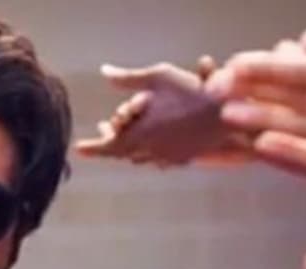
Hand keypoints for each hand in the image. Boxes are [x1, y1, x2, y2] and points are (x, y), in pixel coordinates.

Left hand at [76, 59, 251, 166]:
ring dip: (130, 145)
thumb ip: (127, 78)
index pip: (108, 146)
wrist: (227, 113)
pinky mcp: (182, 159)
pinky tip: (152, 142)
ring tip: (126, 132)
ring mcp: (167, 157)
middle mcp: (150, 150)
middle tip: (103, 131)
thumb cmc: (191, 91)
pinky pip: (159, 159)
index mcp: (140, 134)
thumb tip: (105, 71)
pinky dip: (150, 151)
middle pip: (122, 152)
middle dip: (111, 141)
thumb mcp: (157, 76)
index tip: (78, 149)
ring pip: (140, 157)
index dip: (92, 148)